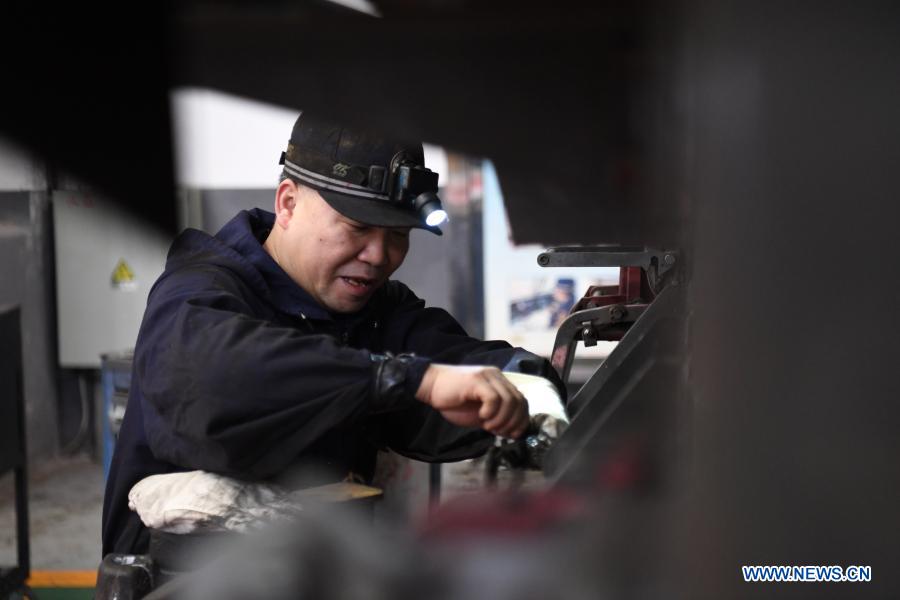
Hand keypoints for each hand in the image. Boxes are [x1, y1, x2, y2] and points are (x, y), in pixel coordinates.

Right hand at [415, 364, 529, 438]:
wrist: (431, 387)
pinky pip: (494, 398)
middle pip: (519, 401)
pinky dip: (491, 412)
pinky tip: (482, 417)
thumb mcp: (480, 414)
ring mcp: (487, 376)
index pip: (522, 401)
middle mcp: (497, 376)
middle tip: (498, 431)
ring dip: (501, 419)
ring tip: (488, 426)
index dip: (521, 420)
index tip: (511, 434)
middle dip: (512, 422)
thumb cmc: (453, 401)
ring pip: (509, 400)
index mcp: (500, 383)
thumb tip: (513, 431)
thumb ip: (497, 418)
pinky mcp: (477, 379)